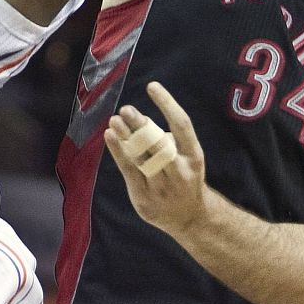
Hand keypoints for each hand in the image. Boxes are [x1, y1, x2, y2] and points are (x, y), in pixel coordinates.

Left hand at [103, 81, 209, 233]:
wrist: (190, 218)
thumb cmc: (183, 174)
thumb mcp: (182, 154)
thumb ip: (160, 136)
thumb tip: (135, 117)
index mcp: (194, 155)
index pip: (182, 125)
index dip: (167, 104)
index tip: (152, 85)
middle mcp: (180, 172)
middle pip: (158, 145)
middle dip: (141, 126)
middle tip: (126, 109)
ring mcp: (162, 188)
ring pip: (141, 159)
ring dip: (126, 138)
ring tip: (114, 121)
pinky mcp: (145, 199)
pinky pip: (129, 172)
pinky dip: (118, 152)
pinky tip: (109, 136)